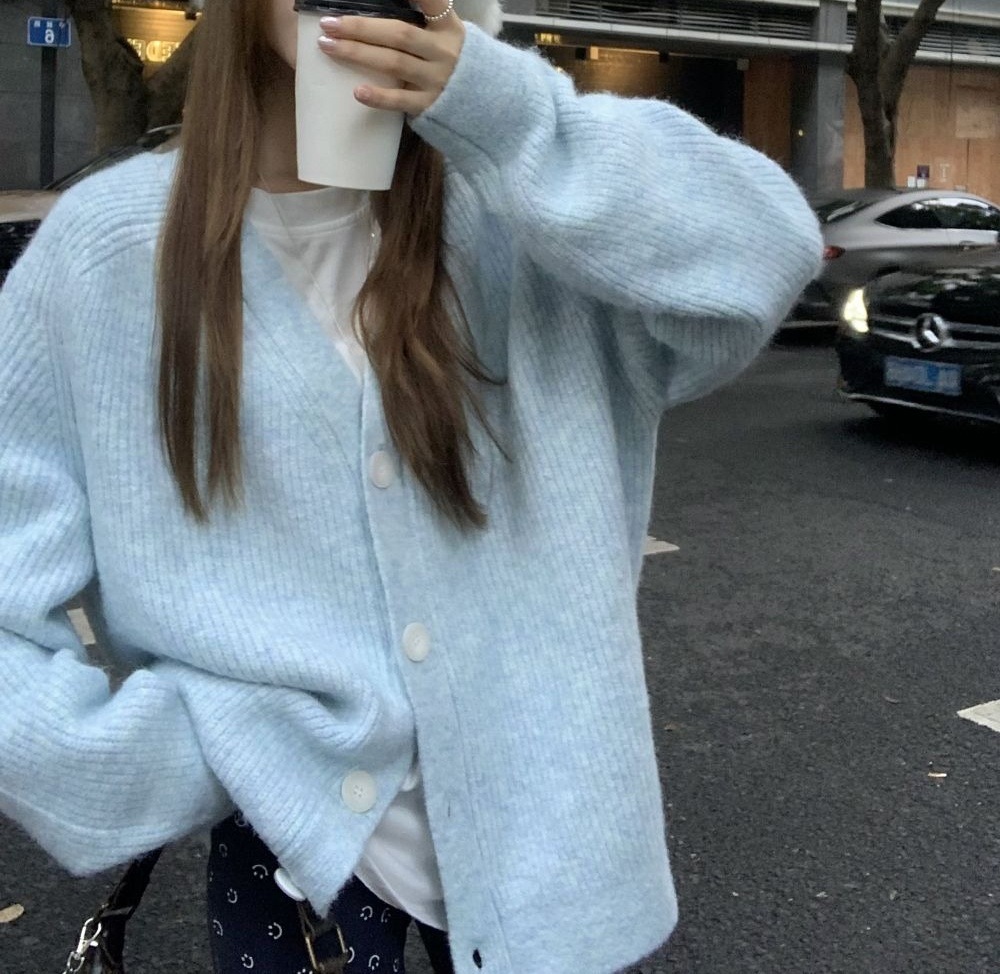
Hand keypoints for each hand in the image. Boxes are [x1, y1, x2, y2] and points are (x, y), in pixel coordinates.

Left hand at [317, 7, 464, 115]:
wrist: (487, 106)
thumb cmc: (456, 65)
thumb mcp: (447, 34)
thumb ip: (425, 15)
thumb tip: (392, 3)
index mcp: (448, 27)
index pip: (432, 1)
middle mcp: (444, 51)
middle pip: (399, 34)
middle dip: (361, 27)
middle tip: (328, 23)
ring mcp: (437, 80)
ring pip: (394, 64)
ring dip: (358, 54)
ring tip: (329, 47)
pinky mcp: (430, 106)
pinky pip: (401, 101)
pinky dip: (379, 97)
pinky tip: (357, 91)